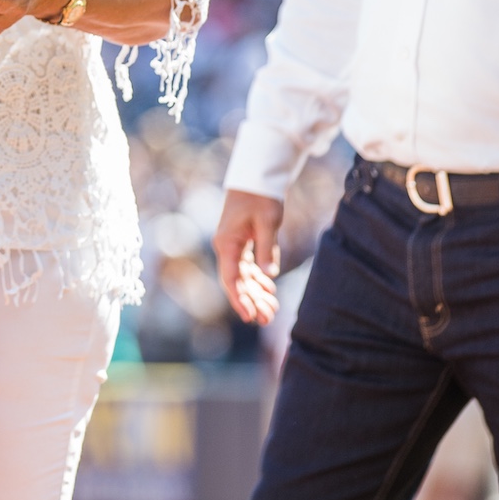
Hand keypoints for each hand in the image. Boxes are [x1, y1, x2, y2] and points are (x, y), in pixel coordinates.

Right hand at [212, 189, 283, 324]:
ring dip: (256, 292)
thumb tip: (269, 276)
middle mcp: (226, 247)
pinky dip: (257, 278)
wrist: (255, 179)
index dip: (240, 299)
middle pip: (237, 281)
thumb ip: (267, 250)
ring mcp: (233, 246)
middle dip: (252, 301)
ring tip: (272, 310)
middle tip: (267, 319)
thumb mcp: (268, 223)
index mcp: (227, 244)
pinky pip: (247, 267)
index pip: (231, 278)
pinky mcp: (241, 243)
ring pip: (243, 276)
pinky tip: (269, 288)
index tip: (250, 316)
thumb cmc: (260, 198)